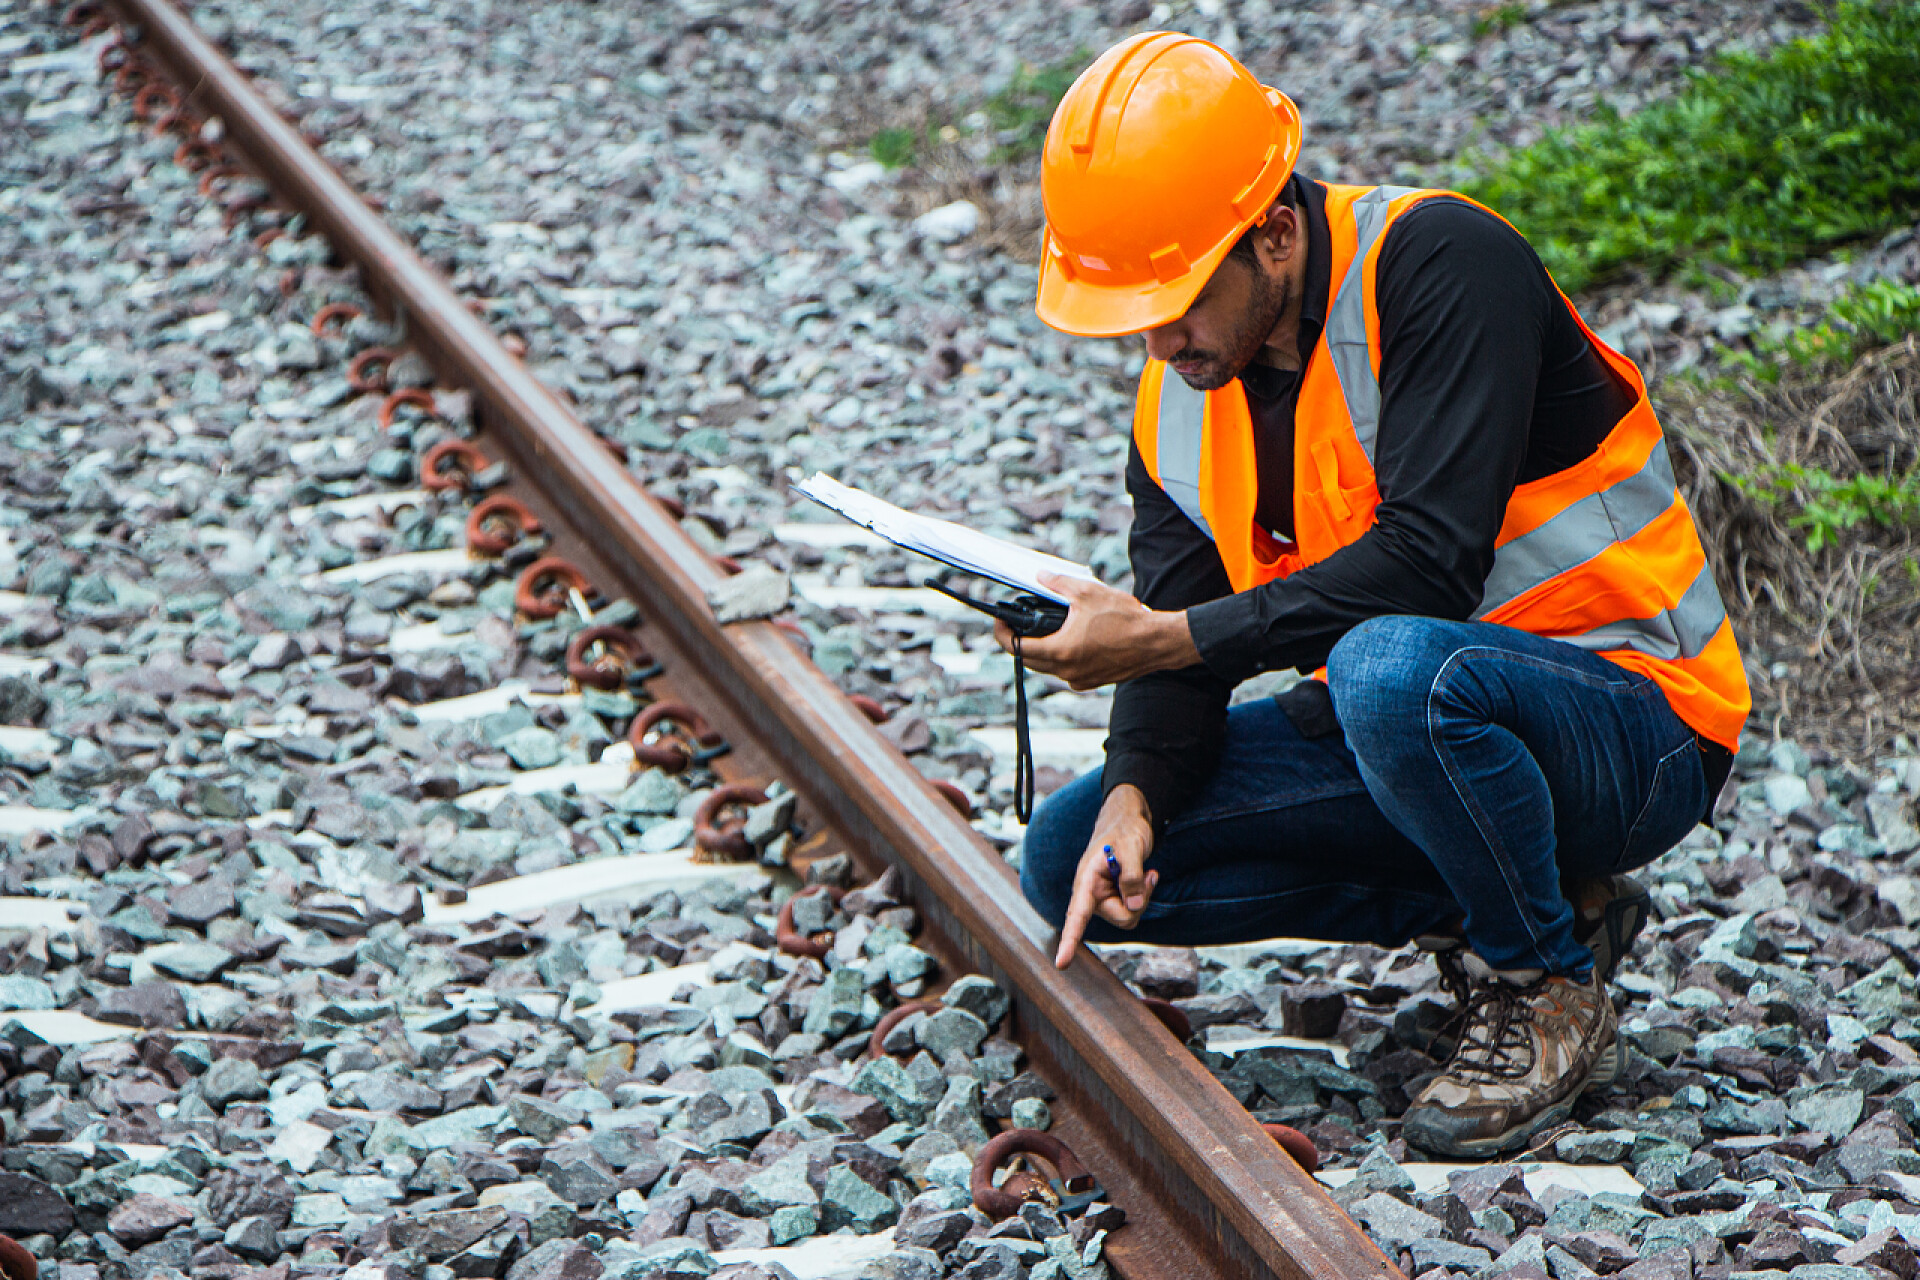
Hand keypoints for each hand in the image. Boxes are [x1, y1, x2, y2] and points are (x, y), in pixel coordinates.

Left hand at [994, 574, 1199, 690]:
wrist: (1156, 642)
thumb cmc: (1125, 619)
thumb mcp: (1088, 592)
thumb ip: (1058, 584)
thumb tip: (1040, 576)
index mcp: (1061, 651)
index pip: (1017, 648)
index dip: (1002, 634)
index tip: (1000, 621)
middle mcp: (1067, 671)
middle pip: (1030, 660)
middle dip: (1021, 641)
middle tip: (1019, 622)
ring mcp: (1080, 679)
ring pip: (1049, 666)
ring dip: (1043, 649)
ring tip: (1047, 626)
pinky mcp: (1092, 681)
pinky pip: (1067, 670)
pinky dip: (1063, 656)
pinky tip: (1072, 638)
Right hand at [1054, 785, 1158, 967]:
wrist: (1128, 820)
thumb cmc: (1124, 829)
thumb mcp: (1131, 847)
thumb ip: (1132, 877)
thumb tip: (1134, 906)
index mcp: (1086, 881)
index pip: (1076, 915)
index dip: (1069, 940)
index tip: (1061, 964)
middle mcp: (1092, 894)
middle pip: (1121, 918)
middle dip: (1140, 903)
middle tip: (1149, 876)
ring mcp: (1104, 898)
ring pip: (1130, 916)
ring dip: (1144, 898)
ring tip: (1146, 873)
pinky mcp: (1116, 899)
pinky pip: (1134, 910)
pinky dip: (1145, 896)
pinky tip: (1146, 876)